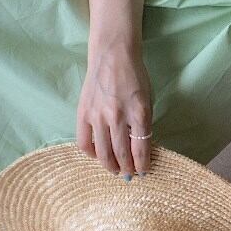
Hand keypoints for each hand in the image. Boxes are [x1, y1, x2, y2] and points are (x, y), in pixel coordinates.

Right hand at [76, 38, 153, 178]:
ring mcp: (98, 115)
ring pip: (102, 152)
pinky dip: (91, 153)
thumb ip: (143, 124)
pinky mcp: (83, 112)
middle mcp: (118, 116)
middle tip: (129, 175)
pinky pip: (84, 141)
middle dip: (127, 169)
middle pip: (122, 154)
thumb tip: (140, 149)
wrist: (112, 55)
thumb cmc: (135, 76)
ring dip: (110, 166)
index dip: (143, 165)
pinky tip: (97, 155)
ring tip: (115, 170)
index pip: (140, 149)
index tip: (144, 172)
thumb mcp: (147, 99)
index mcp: (139, 113)